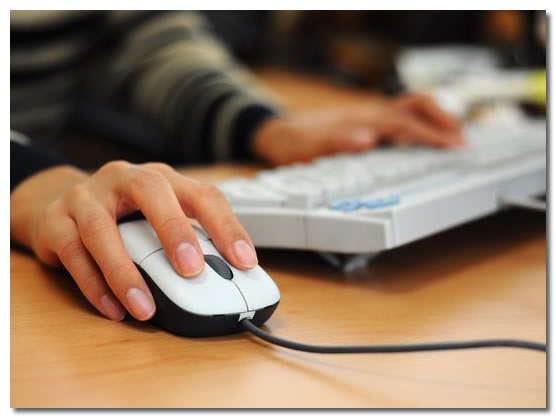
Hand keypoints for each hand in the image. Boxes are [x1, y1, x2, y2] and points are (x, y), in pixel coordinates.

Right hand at [10, 161, 257, 320]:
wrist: (59, 203)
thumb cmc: (123, 215)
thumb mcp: (157, 218)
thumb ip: (186, 239)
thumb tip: (224, 276)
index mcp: (160, 178)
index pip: (201, 194)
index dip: (226, 226)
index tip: (244, 261)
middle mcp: (124, 178)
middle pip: (152, 191)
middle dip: (175, 230)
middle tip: (192, 269)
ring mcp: (86, 197)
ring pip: (103, 230)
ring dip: (126, 272)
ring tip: (146, 309)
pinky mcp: (56, 222)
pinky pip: (74, 254)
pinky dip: (95, 285)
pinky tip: (115, 308)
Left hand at [252, 93, 463, 165]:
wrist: (277, 133)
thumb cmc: (293, 143)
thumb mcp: (308, 148)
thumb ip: (336, 141)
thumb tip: (368, 139)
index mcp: (360, 120)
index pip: (404, 122)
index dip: (431, 134)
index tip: (453, 146)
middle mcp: (368, 114)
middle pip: (414, 105)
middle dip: (442, 119)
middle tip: (462, 140)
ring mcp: (367, 115)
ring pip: (410, 107)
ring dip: (434, 118)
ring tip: (453, 137)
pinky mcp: (365, 121)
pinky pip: (400, 115)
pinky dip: (419, 122)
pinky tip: (423, 137)